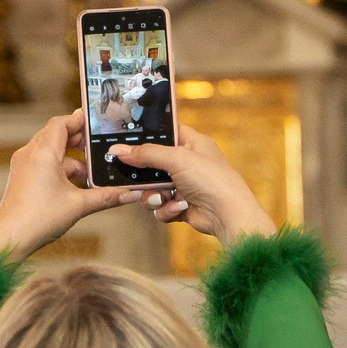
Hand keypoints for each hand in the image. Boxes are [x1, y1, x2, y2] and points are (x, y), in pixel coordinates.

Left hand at [0, 111, 142, 257]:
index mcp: (42, 153)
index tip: (95, 121)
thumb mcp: (79, 205)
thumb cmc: (37, 220)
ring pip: (51, 151)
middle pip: (56, 134)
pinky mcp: (22, 177)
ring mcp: (23, 165)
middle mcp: (29, 154)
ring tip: (90, 173)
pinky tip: (75, 185)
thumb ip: (107, 196)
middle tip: (97, 146)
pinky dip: (60, 168)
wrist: (10, 240)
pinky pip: (43, 163)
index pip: (61, 123)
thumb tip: (130, 194)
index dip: (79, 120)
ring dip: (71, 158)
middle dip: (78, 139)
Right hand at [105, 124, 277, 244]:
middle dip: (145, 176)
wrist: (228, 214)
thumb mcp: (177, 159)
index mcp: (192, 143)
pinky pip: (161, 206)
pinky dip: (166, 209)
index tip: (126, 143)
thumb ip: (146, 154)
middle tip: (136, 179)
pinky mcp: (182, 205)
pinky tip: (179, 208)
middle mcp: (188, 163)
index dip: (147, 137)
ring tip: (162, 198)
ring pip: (153, 189)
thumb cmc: (212, 179)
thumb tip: (118, 150)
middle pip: (153, 165)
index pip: (165, 133)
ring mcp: (185, 185)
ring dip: (154, 196)